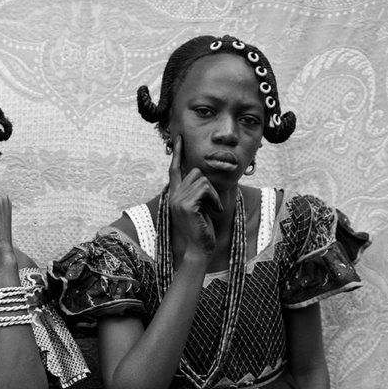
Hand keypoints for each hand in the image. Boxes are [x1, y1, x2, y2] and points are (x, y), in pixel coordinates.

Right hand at [167, 135, 222, 261]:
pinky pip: (205, 189)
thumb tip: (201, 176)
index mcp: (174, 195)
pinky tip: (214, 211)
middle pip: (196, 172)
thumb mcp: (198, 207)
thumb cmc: (201, 230)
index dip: (178, 153)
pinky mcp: (187, 205)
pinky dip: (214, 199)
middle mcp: (173, 195)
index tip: (180, 138)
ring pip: (202, 179)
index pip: (175, 169)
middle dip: (208, 185)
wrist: (198, 250)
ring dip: (213, 193)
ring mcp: (178, 200)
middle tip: (212, 203)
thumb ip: (196, 192)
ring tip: (213, 209)